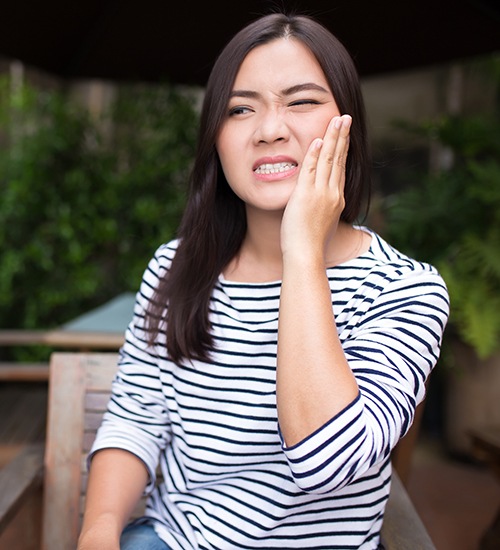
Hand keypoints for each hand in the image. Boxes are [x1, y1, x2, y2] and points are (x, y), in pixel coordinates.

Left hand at [280, 114, 351, 261]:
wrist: (306, 255)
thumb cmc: (311, 246)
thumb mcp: (323, 225)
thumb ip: (324, 211)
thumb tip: (321, 209)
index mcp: (336, 200)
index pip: (340, 169)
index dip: (343, 150)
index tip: (345, 135)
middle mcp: (332, 194)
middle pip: (339, 159)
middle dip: (342, 136)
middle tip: (346, 118)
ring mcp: (321, 194)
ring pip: (328, 160)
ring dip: (332, 138)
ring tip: (336, 120)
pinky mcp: (306, 196)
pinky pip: (311, 170)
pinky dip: (315, 154)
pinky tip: (319, 140)